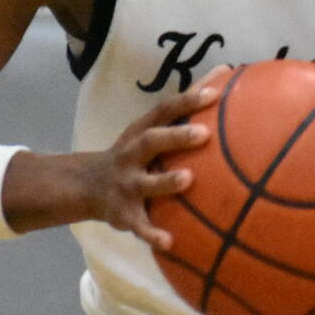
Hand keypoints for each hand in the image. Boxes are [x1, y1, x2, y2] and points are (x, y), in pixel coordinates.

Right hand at [93, 71, 223, 251]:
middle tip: (204, 134)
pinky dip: (152, 233)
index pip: (164, 111)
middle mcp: (130, 155)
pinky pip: (139, 225)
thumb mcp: (151, 130)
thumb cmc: (136, 153)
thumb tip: (227, 73)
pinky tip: (170, 242)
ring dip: (165, 182)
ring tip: (188, 180)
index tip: (215, 92)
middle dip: (175, 137)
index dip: (187, 100)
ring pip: (145, 184)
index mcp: (140, 132)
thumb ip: (185, 108)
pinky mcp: (123, 214)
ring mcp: (125, 185)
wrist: (87, 186)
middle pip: (151, 141)